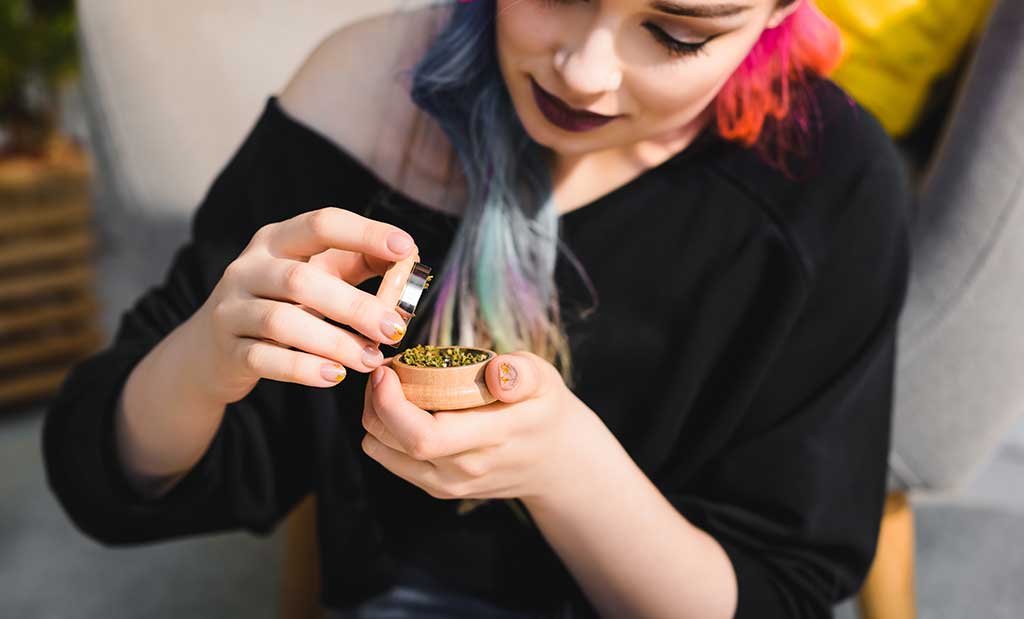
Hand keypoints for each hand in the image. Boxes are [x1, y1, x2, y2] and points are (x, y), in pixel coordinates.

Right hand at [189, 206, 418, 404]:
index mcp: (276, 240)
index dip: (364, 233)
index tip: (406, 247)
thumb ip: (357, 263)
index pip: (321, 224)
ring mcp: (232, 309)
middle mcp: (248, 268)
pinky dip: (303, 369)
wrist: (211, 348)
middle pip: (301, 279)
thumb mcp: (315, 274)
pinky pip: (265, 358)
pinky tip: (335, 376)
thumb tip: (408, 258)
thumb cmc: (281, 303)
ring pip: (282, 321)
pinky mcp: (227, 350)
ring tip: (370, 359)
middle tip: (394, 330)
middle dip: (354, 305)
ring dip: (334, 342)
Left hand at [360, 351, 590, 508]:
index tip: (388, 371)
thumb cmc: (543, 410)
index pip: (424, 436)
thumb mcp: (545, 380)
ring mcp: (449, 484)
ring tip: (390, 387)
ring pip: (383, 452)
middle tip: (385, 371)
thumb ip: (522, 373)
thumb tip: (498, 371)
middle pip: (393, 443)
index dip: (391, 404)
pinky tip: (402, 408)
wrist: (554, 463)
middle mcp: (464, 469)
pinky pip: (391, 459)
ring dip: (375, 416)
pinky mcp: (438, 488)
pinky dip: (384, 431)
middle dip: (375, 403)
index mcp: (491, 438)